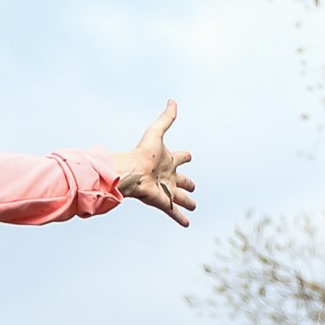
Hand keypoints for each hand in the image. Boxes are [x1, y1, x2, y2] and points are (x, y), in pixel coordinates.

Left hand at [117, 101, 195, 226]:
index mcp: (168, 160)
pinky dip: (180, 218)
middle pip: (181, 180)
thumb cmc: (142, 153)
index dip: (185, 156)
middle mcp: (167, 175)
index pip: (180, 157)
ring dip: (187, 202)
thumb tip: (172, 100)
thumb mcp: (156, 133)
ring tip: (193, 206)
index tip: (189, 155)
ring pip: (179, 197)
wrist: (131, 173)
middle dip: (187, 183)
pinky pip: (173, 212)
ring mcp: (166, 189)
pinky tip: (187, 224)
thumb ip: (166, 118)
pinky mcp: (162, 202)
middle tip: (193, 186)